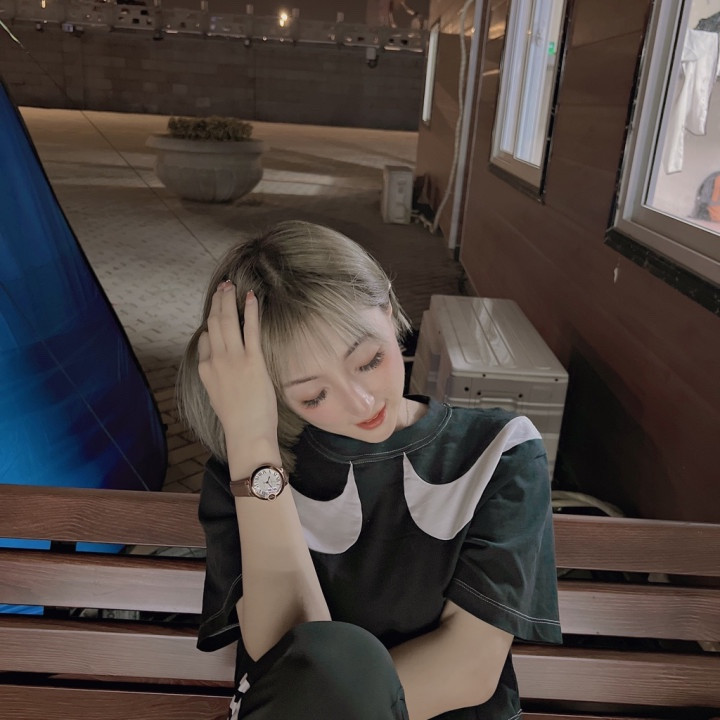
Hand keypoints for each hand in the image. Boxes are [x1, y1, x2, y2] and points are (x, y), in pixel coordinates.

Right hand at [197, 282, 277, 447]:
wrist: (246, 432)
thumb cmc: (236, 419)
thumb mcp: (217, 395)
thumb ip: (214, 375)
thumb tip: (216, 361)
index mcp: (205, 370)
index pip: (205, 339)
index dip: (211, 323)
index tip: (217, 311)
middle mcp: (216, 361)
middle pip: (214, 324)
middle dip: (218, 302)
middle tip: (222, 287)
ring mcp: (233, 359)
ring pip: (227, 322)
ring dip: (229, 300)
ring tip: (231, 285)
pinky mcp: (252, 361)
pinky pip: (249, 329)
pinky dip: (249, 311)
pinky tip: (250, 298)